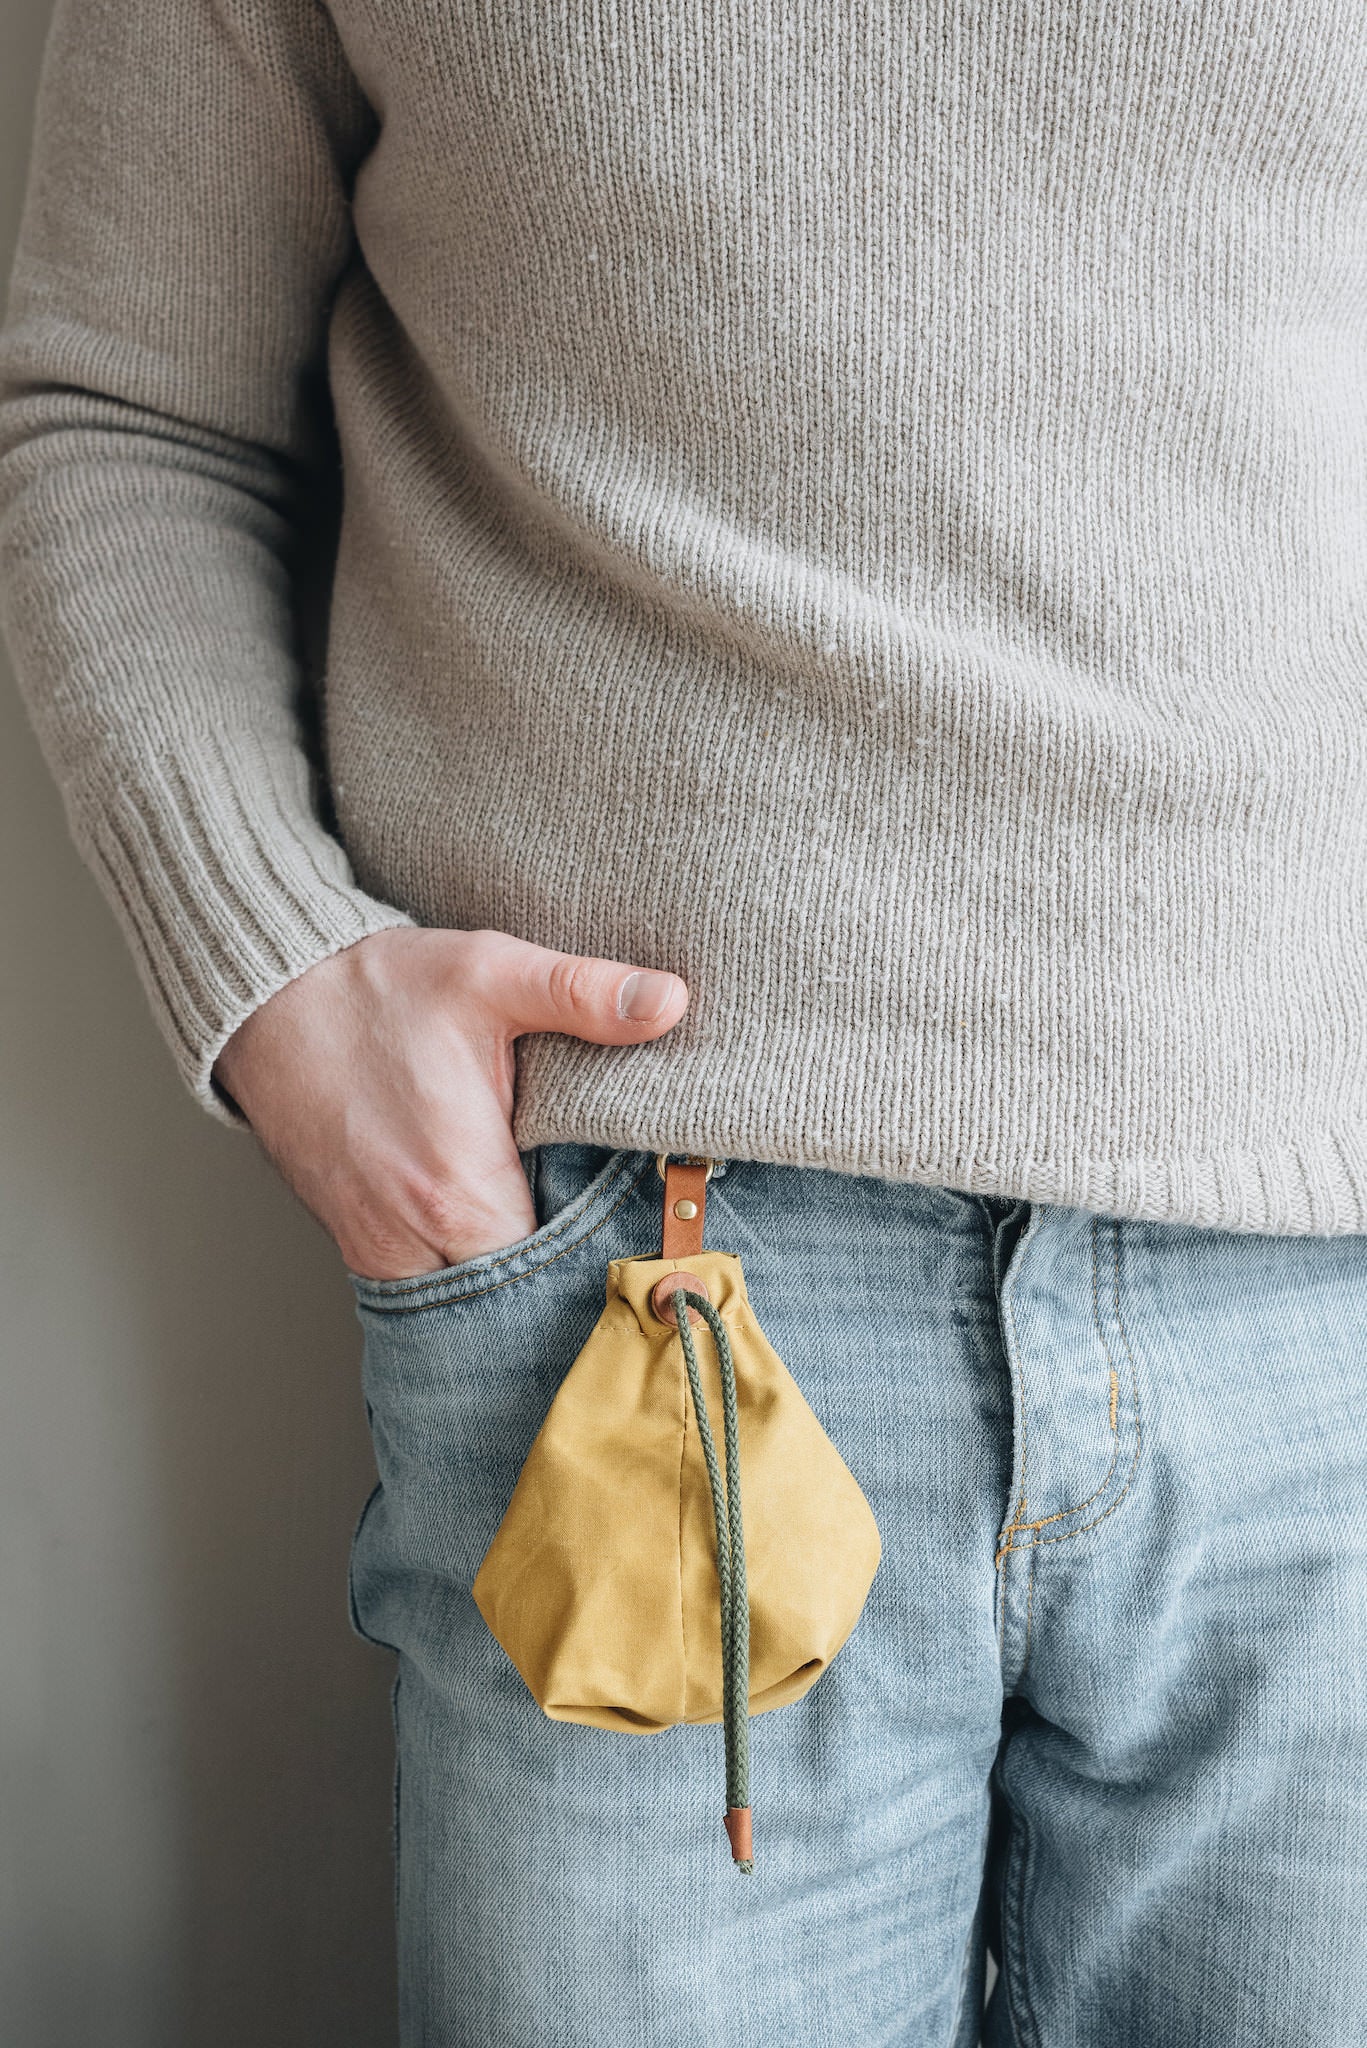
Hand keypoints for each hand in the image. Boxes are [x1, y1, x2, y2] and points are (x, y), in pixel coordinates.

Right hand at [211, 927, 688, 1279]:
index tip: (652, 1246)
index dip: (607, 1263)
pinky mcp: (359, 1245)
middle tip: (627, 1246)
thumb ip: (583, 993)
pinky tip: (510, 1228)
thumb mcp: (488, 974)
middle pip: (517, 1301)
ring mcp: (379, 1252)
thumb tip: (672, 1002)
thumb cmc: (378, 989)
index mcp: (460, 1188)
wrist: (266, 1001)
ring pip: (472, 1305)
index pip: (556, 1273)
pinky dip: (472, 1269)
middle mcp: (416, 1241)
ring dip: (517, 1281)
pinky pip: (432, 1284)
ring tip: (570, 1239)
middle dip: (568, 1279)